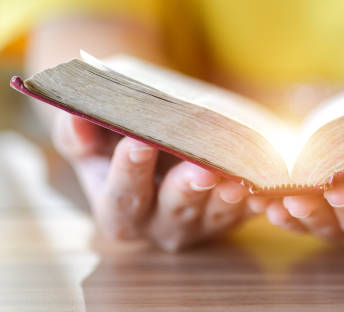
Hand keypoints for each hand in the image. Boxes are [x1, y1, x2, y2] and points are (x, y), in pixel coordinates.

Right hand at [52, 112, 251, 250]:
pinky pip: (248, 207)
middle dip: (189, 187)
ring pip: (216, 211)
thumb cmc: (116, 133)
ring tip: (239, 174)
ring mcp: (200, 222)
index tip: (139, 142)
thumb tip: (76, 120)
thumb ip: (77, 131)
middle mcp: (160, 224)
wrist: (153, 136)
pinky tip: (266, 176)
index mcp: (120, 209)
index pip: (123, 195)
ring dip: (229, 193)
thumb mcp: (89, 132)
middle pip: (175, 209)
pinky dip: (258, 193)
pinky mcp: (231, 214)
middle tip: (202, 166)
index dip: (129, 171)